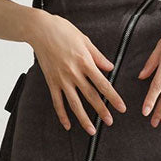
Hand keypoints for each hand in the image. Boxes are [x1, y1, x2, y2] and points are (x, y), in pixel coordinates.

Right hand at [26, 9, 126, 133]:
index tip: (121, 108)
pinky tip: (68, 125)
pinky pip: (57, 102)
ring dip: (84, 118)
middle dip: (101, 111)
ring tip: (92, 130)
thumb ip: (98, 56)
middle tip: (110, 122)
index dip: (113, 98)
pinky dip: (62, 115)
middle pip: (91, 96)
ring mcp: (61, 79)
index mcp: (85, 62)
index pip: (103, 84)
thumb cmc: (62, 30)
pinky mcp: (51, 81)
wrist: (39, 29)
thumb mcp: (84, 40)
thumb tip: (110, 68)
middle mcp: (74, 73)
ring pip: (74, 103)